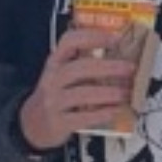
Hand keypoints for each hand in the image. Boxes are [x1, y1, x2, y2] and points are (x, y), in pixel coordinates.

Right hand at [19, 27, 136, 149]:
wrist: (32, 124)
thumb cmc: (54, 95)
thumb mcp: (60, 75)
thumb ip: (82, 64)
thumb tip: (119, 56)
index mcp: (55, 63)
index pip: (69, 41)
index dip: (93, 37)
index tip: (115, 38)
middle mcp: (52, 79)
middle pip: (80, 68)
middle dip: (108, 67)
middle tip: (129, 68)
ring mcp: (53, 101)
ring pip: (82, 94)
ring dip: (108, 93)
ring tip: (125, 93)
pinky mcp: (58, 122)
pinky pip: (83, 117)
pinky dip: (102, 113)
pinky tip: (115, 110)